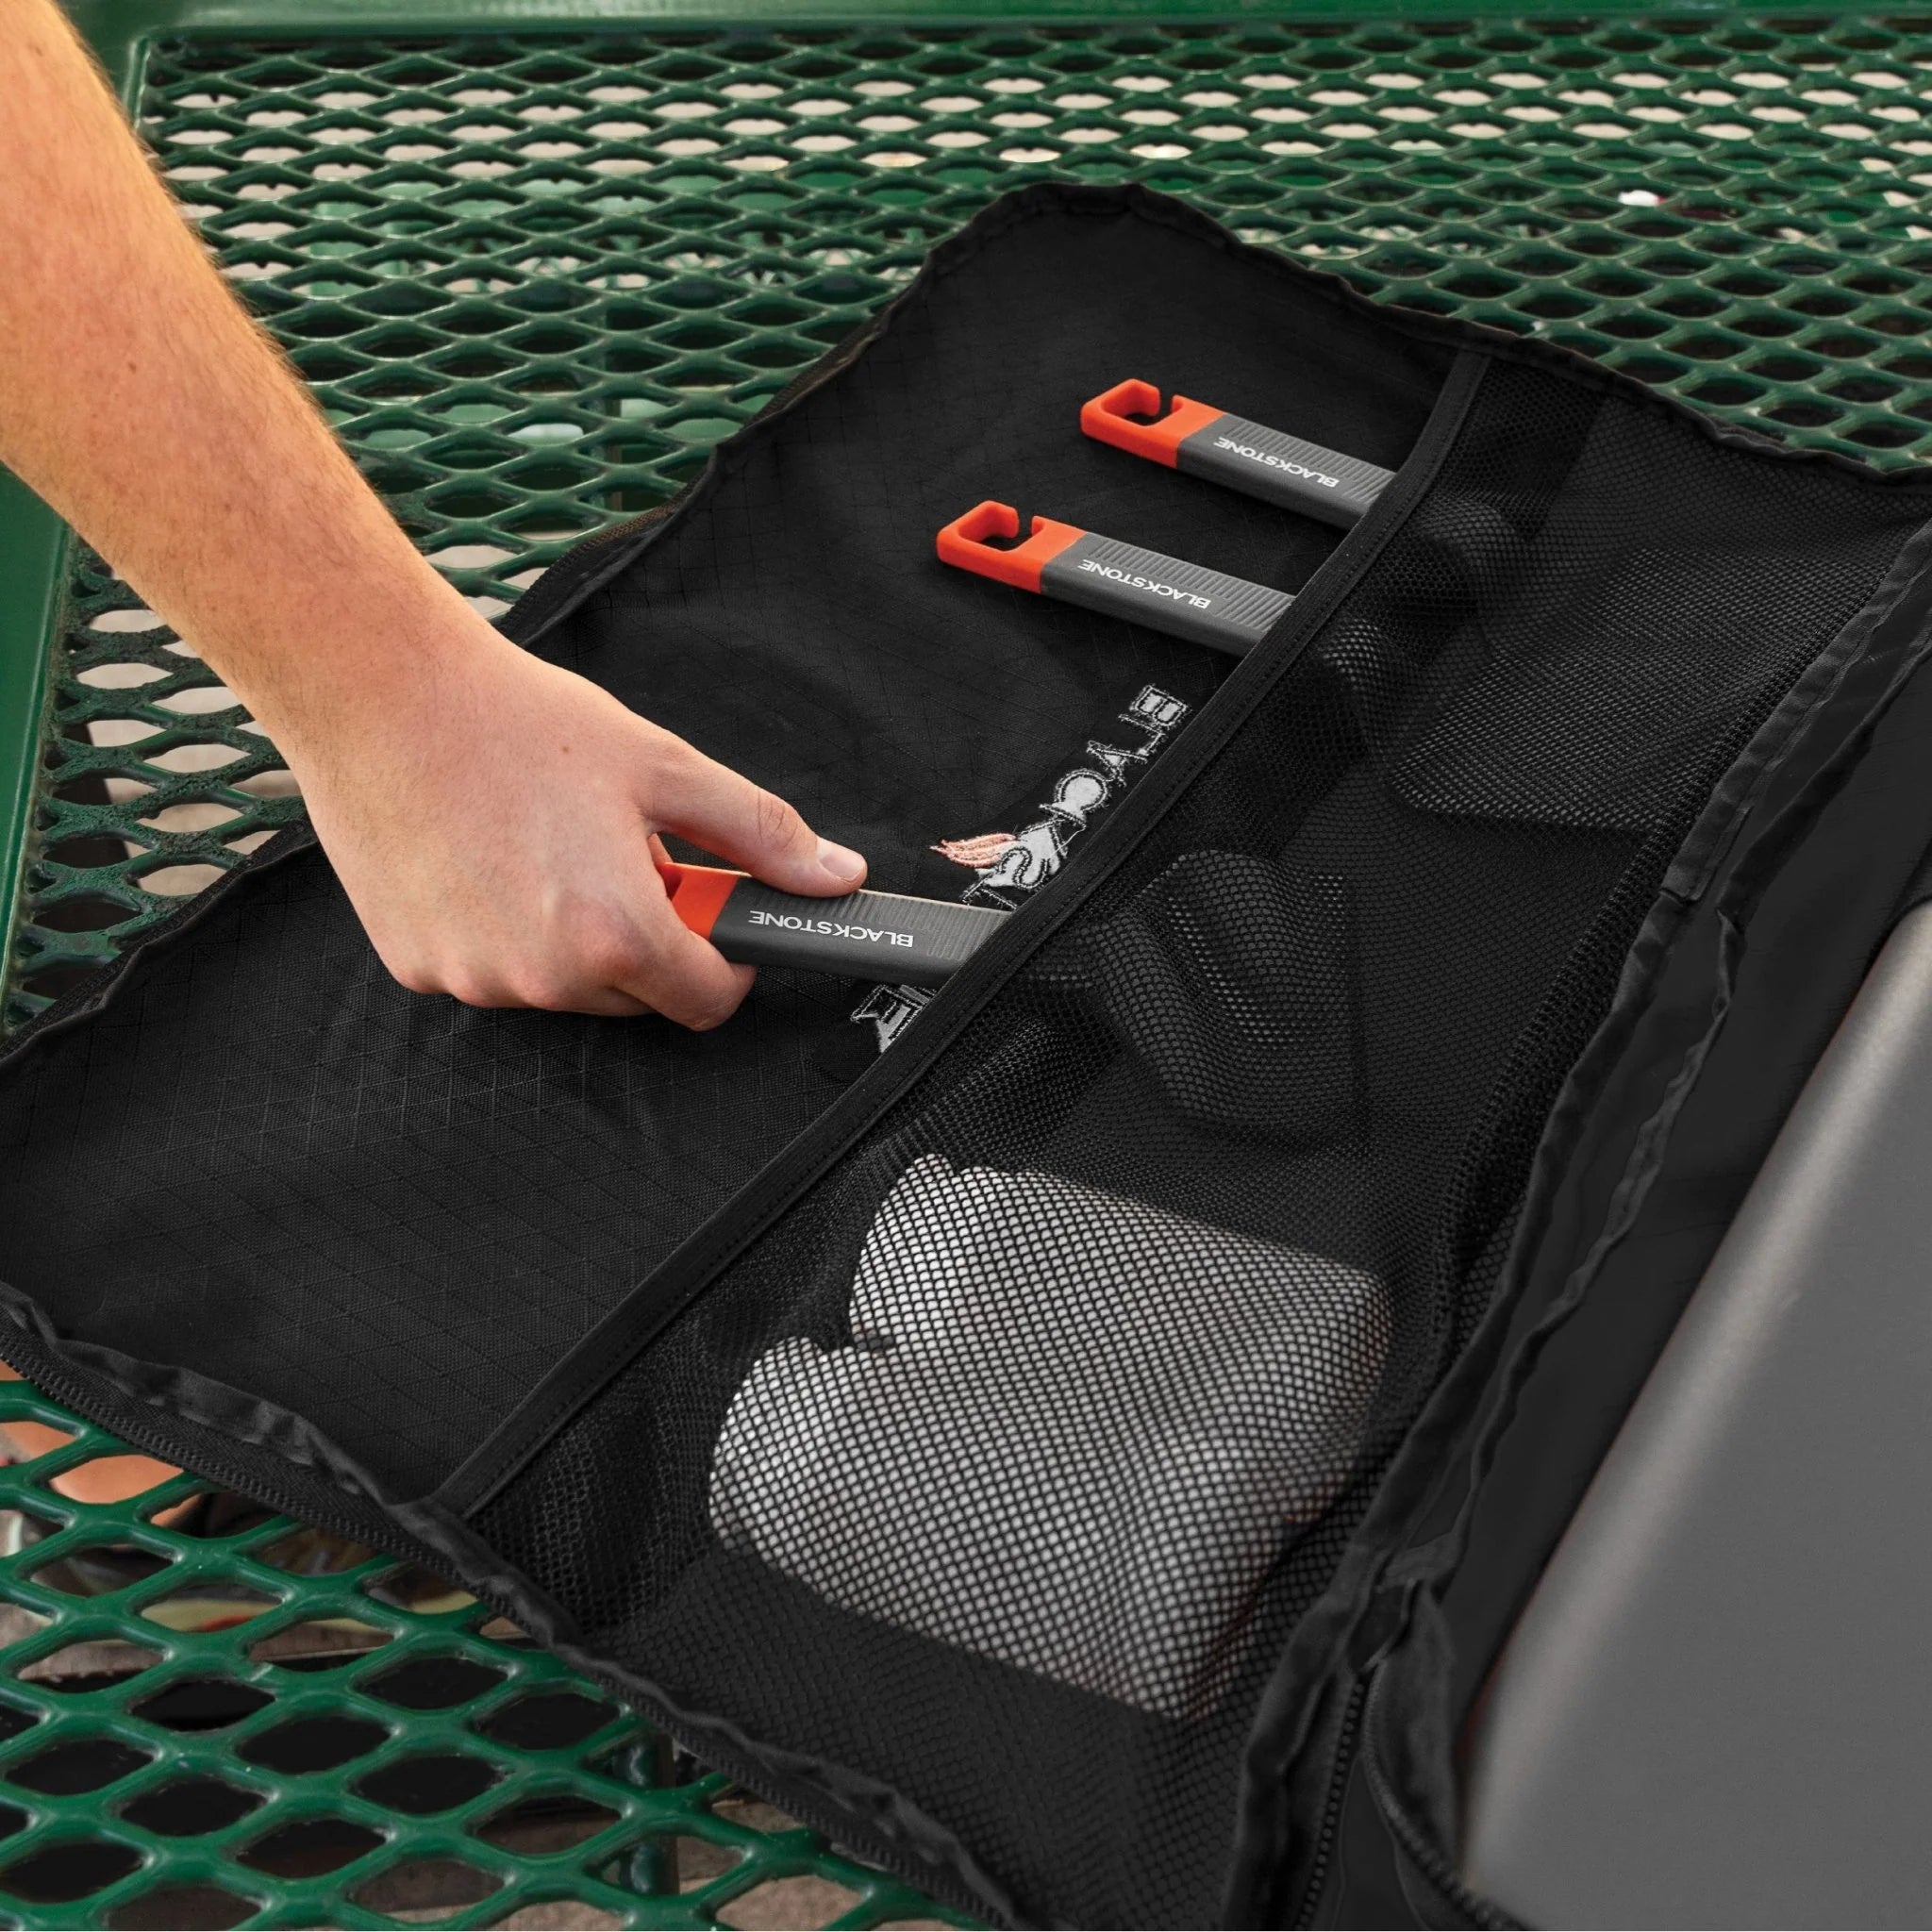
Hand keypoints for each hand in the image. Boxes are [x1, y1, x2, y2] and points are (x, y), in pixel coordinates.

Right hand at [282, 616, 865, 1027]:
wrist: (378, 691)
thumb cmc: (516, 721)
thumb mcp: (662, 766)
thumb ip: (759, 833)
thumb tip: (837, 877)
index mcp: (615, 933)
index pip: (708, 1002)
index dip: (725, 960)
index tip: (712, 916)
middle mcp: (543, 977)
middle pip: (637, 996)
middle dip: (647, 938)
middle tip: (617, 854)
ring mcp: (475, 980)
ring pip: (564, 988)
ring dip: (575, 938)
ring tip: (546, 847)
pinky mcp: (419, 970)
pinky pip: (493, 972)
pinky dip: (505, 934)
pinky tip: (486, 859)